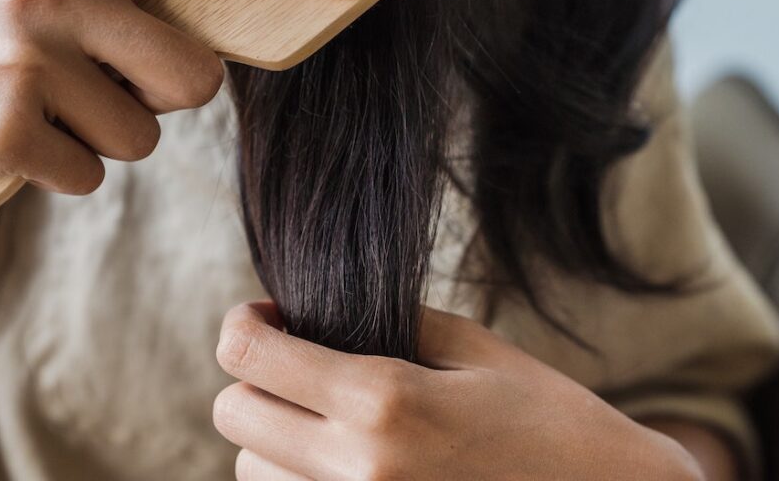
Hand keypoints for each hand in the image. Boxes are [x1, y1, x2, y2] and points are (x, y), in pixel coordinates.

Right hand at [0, 0, 375, 193]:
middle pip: (196, 76)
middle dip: (157, 91)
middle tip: (93, 76)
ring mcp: (28, 59)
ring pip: (143, 134)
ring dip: (103, 134)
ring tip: (41, 102)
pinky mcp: (3, 128)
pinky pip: (90, 174)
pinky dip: (60, 168)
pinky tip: (11, 134)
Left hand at [213, 301, 702, 480]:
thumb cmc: (545, 418)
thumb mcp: (470, 348)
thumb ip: (386, 322)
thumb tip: (313, 315)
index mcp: (383, 403)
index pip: (251, 358)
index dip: (242, 324)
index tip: (264, 313)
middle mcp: (356, 473)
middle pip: (233, 417)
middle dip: (253, 379)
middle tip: (298, 360)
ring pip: (250, 473)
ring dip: (273, 439)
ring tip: (329, 418)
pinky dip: (297, 480)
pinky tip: (344, 460)